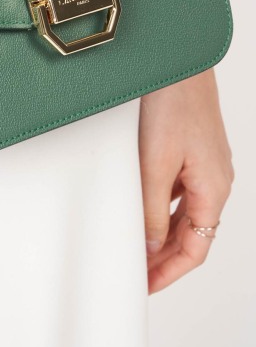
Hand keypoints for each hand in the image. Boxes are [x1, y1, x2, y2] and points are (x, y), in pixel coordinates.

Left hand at [138, 68, 233, 294]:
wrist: (175, 61)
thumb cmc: (172, 104)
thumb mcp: (156, 164)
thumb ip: (152, 210)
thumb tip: (150, 246)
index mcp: (213, 188)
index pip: (196, 248)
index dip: (170, 272)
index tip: (144, 285)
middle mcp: (213, 180)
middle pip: (191, 234)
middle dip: (163, 256)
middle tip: (134, 271)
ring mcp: (202, 165)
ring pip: (182, 214)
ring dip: (160, 233)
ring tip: (133, 246)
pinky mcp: (189, 151)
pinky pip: (176, 192)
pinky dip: (159, 208)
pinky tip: (139, 209)